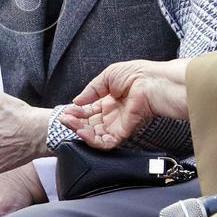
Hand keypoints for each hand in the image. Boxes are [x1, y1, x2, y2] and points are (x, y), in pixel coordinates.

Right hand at [60, 58, 189, 149]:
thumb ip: (91, 90)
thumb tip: (76, 101)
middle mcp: (112, 115)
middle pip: (89, 124)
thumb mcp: (107, 77)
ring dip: (80, 131)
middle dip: (75, 122)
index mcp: (109, 101)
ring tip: (70, 124)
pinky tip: (82, 132)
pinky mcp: (122, 132)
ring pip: (94, 134)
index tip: (67, 110)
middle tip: (64, 118)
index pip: (89, 111)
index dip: (77, 112)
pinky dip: (92, 140)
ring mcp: (117, 124)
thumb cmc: (135, 75)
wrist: (151, 82)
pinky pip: (105, 142)